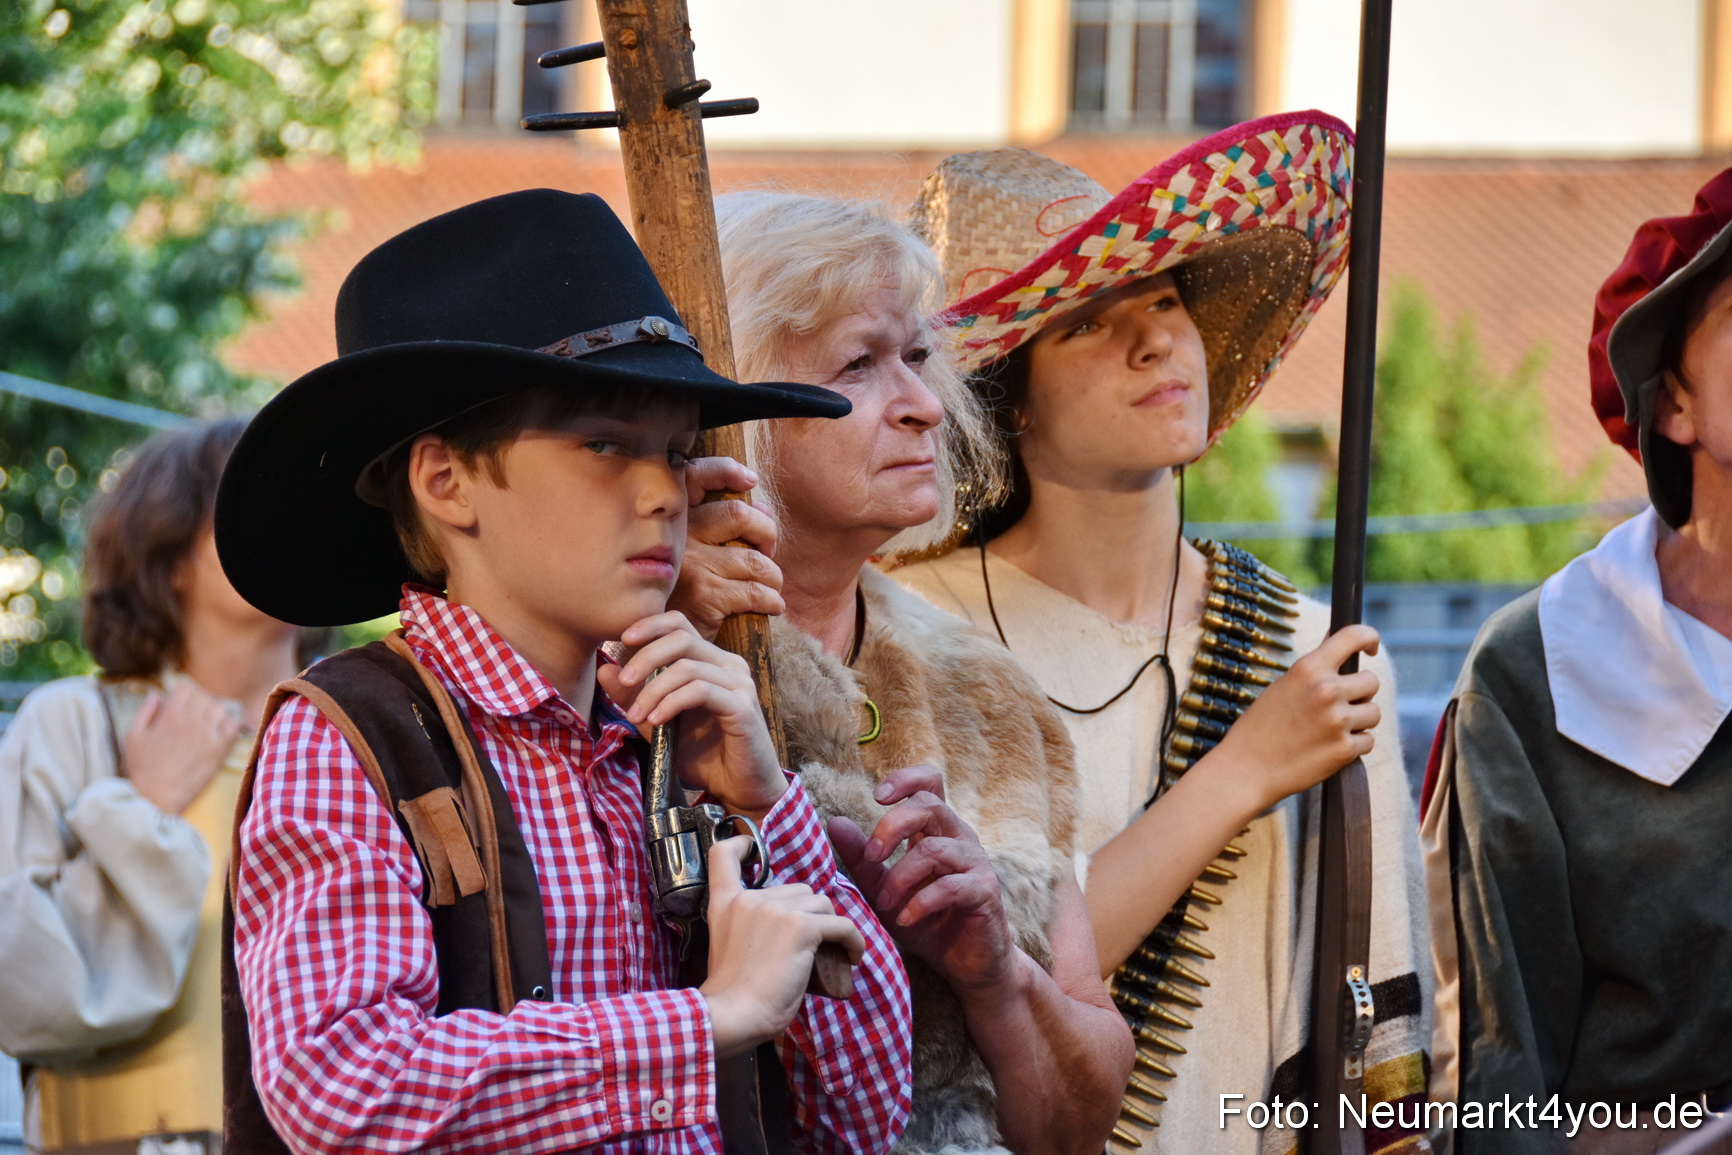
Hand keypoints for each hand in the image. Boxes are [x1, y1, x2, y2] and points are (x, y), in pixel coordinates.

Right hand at [124, 680, 241, 814]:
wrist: (158, 797)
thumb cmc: (142, 767)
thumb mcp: (133, 736)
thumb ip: (145, 711)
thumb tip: (157, 694)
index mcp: (171, 715)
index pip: (186, 687)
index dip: (183, 690)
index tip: (181, 698)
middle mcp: (193, 721)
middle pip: (203, 696)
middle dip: (197, 699)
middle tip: (192, 710)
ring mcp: (209, 735)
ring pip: (219, 707)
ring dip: (213, 709)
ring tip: (204, 719)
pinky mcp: (220, 749)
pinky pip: (233, 724)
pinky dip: (229, 721)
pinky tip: (220, 727)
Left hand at [596, 611, 785, 816]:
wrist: (740, 790)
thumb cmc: (705, 756)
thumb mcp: (658, 724)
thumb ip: (635, 698)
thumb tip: (605, 669)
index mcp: (712, 662)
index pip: (680, 625)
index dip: (651, 625)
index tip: (622, 640)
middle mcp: (729, 665)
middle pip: (682, 638)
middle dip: (645, 657)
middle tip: (623, 682)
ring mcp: (739, 683)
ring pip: (687, 667)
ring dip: (653, 690)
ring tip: (635, 716)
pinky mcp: (743, 706)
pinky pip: (700, 691)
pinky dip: (671, 703)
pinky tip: (656, 721)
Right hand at [666, 456, 784, 640]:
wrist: (656, 642)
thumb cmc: (678, 596)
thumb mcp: (692, 556)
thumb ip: (723, 528)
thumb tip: (762, 507)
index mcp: (675, 521)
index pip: (695, 477)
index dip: (725, 471)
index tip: (749, 479)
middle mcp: (679, 538)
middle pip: (739, 515)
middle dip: (767, 534)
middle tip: (768, 555)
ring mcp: (692, 565)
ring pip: (755, 560)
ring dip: (774, 576)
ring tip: (772, 588)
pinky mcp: (705, 594)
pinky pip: (755, 591)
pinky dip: (772, 600)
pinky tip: (772, 607)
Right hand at [700, 836, 867, 1056]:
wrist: (733, 1015)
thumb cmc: (734, 996)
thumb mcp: (728, 949)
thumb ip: (749, 928)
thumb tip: (782, 933)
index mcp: (726, 904)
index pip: (724, 855)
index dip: (741, 844)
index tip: (752, 847)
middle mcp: (749, 899)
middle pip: (797, 888)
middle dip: (809, 914)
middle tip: (811, 947)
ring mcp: (775, 909)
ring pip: (822, 904)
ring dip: (830, 927)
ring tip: (832, 954)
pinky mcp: (801, 927)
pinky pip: (842, 926)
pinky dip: (853, 942)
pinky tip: (852, 958)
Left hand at [827, 764, 1016, 996]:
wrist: (966, 965)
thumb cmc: (927, 923)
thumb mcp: (884, 890)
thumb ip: (862, 859)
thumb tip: (835, 823)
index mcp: (936, 830)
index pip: (929, 782)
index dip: (905, 779)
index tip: (876, 796)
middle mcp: (958, 839)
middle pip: (929, 805)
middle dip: (892, 826)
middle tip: (872, 856)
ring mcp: (975, 863)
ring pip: (935, 849)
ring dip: (901, 876)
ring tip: (885, 902)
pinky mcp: (985, 891)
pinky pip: (951, 886)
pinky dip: (921, 902)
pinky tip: (906, 919)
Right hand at [1207, 624, 1381, 810]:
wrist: (1246, 769)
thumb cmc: (1260, 726)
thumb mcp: (1284, 685)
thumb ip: (1314, 666)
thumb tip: (1336, 637)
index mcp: (1308, 668)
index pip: (1353, 636)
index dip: (1369, 637)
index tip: (1371, 647)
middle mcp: (1326, 690)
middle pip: (1371, 681)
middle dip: (1360, 693)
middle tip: (1339, 705)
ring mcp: (1337, 721)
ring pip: (1374, 713)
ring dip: (1359, 721)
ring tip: (1330, 729)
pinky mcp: (1344, 749)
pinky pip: (1368, 741)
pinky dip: (1353, 746)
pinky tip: (1328, 748)